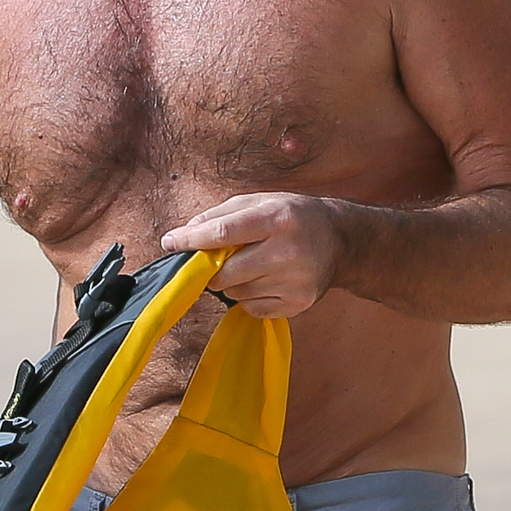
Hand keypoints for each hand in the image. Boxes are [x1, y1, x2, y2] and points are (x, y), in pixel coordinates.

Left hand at [162, 193, 342, 319]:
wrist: (339, 240)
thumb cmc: (293, 217)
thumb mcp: (261, 201)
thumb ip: (220, 214)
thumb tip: (183, 234)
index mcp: (278, 218)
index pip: (224, 234)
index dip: (192, 240)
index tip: (171, 243)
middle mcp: (289, 251)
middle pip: (226, 273)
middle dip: (213, 269)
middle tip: (219, 260)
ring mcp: (295, 282)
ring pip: (236, 293)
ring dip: (233, 283)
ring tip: (254, 266)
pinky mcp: (298, 304)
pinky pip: (252, 309)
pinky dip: (249, 297)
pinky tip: (266, 280)